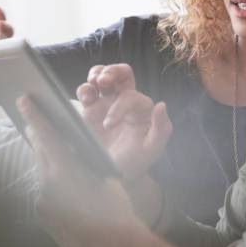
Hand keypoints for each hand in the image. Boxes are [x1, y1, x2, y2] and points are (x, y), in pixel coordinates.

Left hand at [17, 96, 168, 246]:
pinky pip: (44, 188)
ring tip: (57, 151)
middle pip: (39, 150)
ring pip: (41, 169)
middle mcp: (48, 184)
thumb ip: (82, 158)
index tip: (23, 100)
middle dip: (38, 134)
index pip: (46, 135)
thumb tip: (70, 148)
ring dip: (47, 158)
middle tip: (36, 119)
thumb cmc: (114, 207)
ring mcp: (42, 200)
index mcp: (65, 170)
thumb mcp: (103, 174)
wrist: (110, 243)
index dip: (34, 115)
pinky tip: (65, 182)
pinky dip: (52, 180)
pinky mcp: (42, 212)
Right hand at [77, 64, 172, 179]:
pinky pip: (86, 92)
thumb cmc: (137, 161)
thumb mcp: (152, 149)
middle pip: (121, 73)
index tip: (109, 125)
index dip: (119, 106)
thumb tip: (161, 105)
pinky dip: (83, 89)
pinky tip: (84, 99)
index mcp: (142, 108)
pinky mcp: (90, 110)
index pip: (130, 96)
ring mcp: (107, 103)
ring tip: (92, 84)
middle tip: (102, 80)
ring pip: (102, 76)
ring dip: (96, 74)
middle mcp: (125, 100)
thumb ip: (161, 129)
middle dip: (111, 71)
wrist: (115, 175)